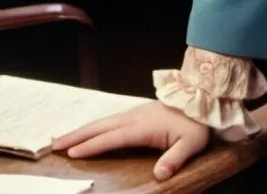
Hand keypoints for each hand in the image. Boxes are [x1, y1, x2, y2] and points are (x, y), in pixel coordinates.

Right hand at [52, 101, 210, 181]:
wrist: (204, 99)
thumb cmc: (197, 124)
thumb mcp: (192, 143)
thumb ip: (176, 158)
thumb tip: (160, 175)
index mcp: (145, 126)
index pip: (115, 137)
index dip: (94, 145)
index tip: (74, 153)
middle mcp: (136, 117)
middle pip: (102, 126)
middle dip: (78, 135)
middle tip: (55, 144)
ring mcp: (136, 112)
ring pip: (104, 121)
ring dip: (83, 129)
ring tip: (62, 138)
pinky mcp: (138, 112)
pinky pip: (111, 119)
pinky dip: (95, 125)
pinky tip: (89, 131)